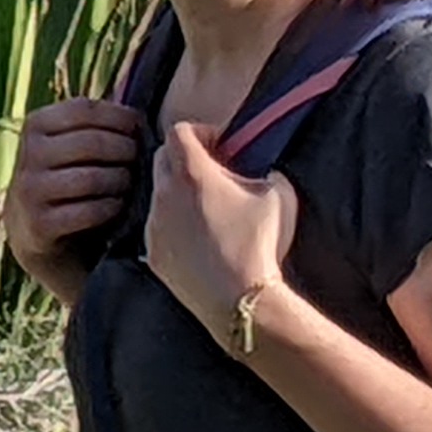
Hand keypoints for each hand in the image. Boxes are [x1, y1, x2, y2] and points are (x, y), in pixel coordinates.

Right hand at [4, 97, 145, 306]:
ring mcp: (31, 191)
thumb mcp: (67, 145)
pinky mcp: (40, 225)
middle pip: (92, 143)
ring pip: (92, 178)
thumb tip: (136, 108)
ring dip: (120, 180)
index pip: (84, 109)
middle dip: (125, 150)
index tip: (139, 127)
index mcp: (35, 125)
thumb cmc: (65, 179)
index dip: (119, 116)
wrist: (33, 233)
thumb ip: (93, 124)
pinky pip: (88, 211)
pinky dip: (110, 207)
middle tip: (139, 158)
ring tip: (129, 182)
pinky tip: (117, 206)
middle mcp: (29, 155)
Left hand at [144, 122, 298, 351]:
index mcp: (193, 173)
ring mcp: (154, 224)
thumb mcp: (280, 196)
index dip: (200, 131)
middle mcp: (165, 193)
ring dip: (178, 192)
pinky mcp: (152, 252)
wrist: (238, 300)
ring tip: (206, 210)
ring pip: (158, 194)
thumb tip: (267, 171)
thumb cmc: (259, 245)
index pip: (179, 131)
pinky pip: (158, 226)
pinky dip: (173, 224)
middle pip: (162, 157)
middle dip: (184, 157)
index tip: (218, 146)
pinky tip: (197, 239)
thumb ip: (269, 172)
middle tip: (210, 172)